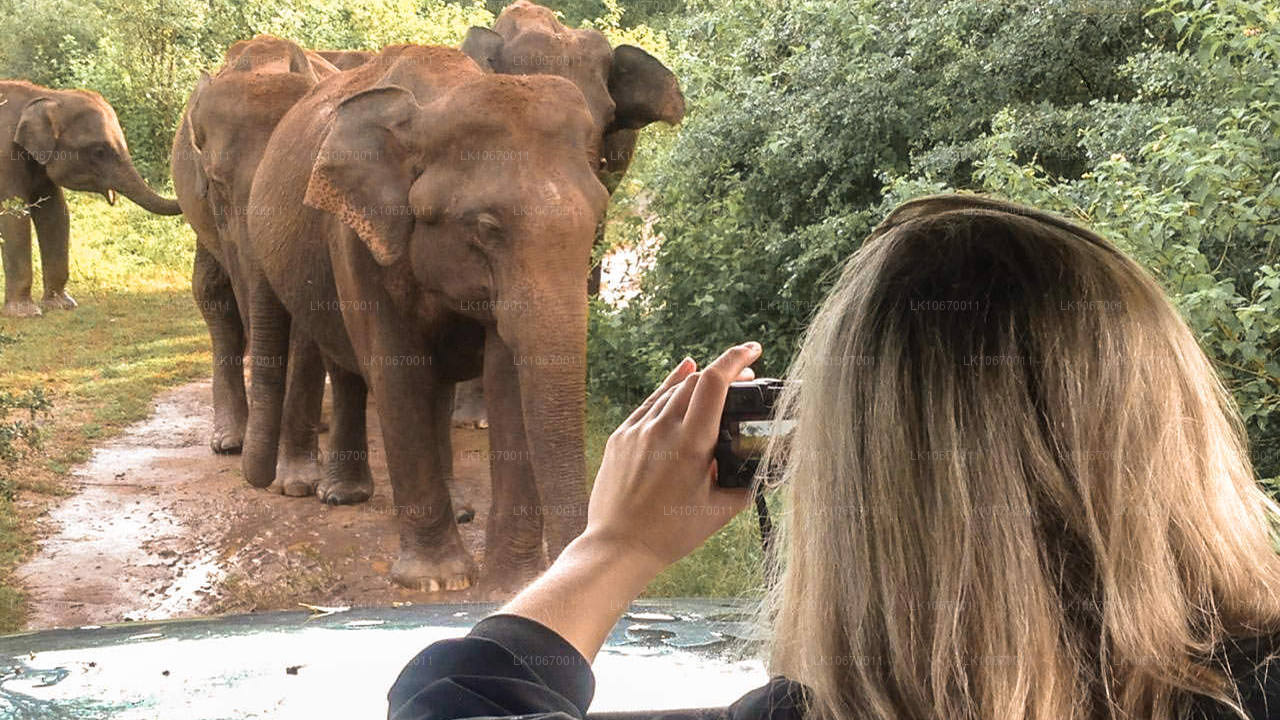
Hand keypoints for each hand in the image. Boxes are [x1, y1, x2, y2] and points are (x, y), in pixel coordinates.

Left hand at [581, 341, 762, 572]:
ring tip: (717, 384)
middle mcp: (662, 429)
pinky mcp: (620, 437)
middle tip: (744, 379)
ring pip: (671, 390)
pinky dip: (668, 388)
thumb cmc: (670, 534)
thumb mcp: (719, 512)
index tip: (753, 350)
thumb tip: (761, 470)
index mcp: (690, 443)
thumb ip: (744, 485)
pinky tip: (681, 375)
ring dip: (697, 382)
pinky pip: (648, 403)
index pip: (714, 383)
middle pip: (695, 381)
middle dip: (723, 372)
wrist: (618, 546)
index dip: (735, 358)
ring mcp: (637, 430)